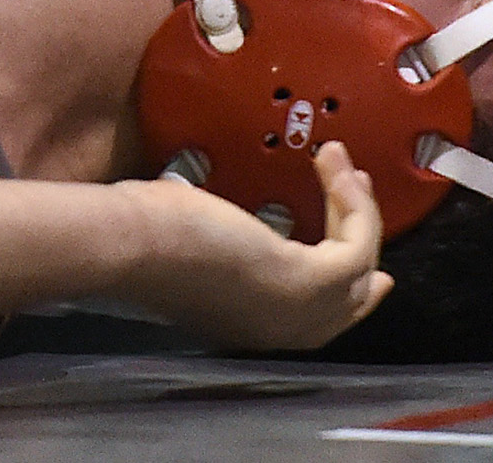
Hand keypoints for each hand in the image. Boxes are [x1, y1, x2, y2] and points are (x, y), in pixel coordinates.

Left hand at [121, 142, 391, 351]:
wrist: (129, 244)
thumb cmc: (144, 234)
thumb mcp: (199, 239)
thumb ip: (228, 240)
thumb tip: (238, 217)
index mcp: (250, 322)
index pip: (317, 313)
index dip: (344, 279)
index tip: (352, 238)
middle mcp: (279, 329)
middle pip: (348, 298)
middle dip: (363, 244)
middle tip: (361, 192)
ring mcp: (296, 312)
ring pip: (358, 269)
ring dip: (359, 211)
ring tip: (344, 164)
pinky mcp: (307, 282)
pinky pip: (356, 248)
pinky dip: (356, 207)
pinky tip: (338, 170)